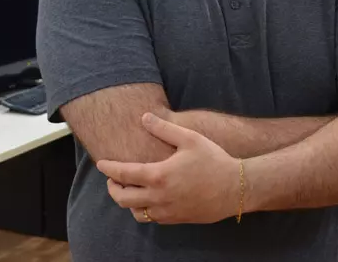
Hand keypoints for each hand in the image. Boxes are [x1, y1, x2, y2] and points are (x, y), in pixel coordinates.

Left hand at [96, 113, 240, 224]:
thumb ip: (164, 128)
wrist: (235, 188)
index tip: (101, 163)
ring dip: (127, 202)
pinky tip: (148, 198)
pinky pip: (152, 218)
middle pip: (123, 199)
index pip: (123, 174)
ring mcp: (167, 211)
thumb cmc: (213, 160)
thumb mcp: (189, 138)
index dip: (109, 169)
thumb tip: (144, 117)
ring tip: (129, 189)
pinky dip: (143, 209)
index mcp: (159, 176)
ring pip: (136, 213)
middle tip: (112, 179)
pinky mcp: (177, 219)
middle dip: (113, 188)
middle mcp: (159, 197)